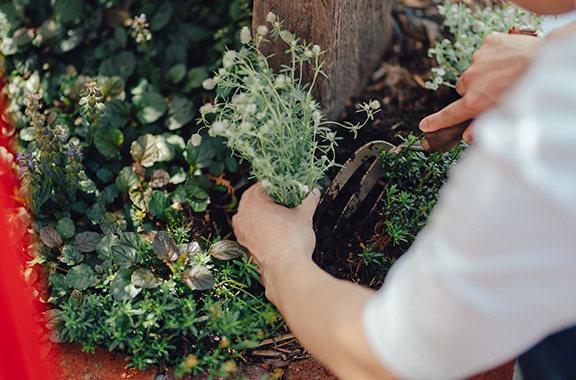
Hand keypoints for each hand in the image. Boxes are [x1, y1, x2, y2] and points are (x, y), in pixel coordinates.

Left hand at [232, 183, 319, 286]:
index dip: (274, 184)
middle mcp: (242, 218)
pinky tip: (270, 235)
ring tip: (275, 217)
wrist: (285, 270)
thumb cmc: (291, 243)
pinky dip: (257, 231)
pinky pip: (248, 234)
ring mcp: (241, 235)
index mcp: (254, 204)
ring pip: (247, 218)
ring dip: (259, 215)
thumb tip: (313, 193)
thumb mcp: (304, 216)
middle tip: (279, 200)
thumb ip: (308, 200)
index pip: (261, 185)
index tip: (283, 188)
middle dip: (264, 199)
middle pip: (250, 200)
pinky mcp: (243, 250)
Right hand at [420, 33, 541, 142]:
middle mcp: (471, 80)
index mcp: (474, 102)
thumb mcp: (507, 114)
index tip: (423, 126)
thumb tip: (468, 137)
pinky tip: (509, 58)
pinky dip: (494, 55)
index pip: (449, 115)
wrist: (549, 60)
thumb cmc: (530, 90)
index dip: (435, 122)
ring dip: (486, 72)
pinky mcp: (488, 43)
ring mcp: (478, 60)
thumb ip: (483, 126)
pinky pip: (485, 51)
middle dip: (474, 90)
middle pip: (463, 88)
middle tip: (495, 90)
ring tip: (507, 72)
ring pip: (475, 69)